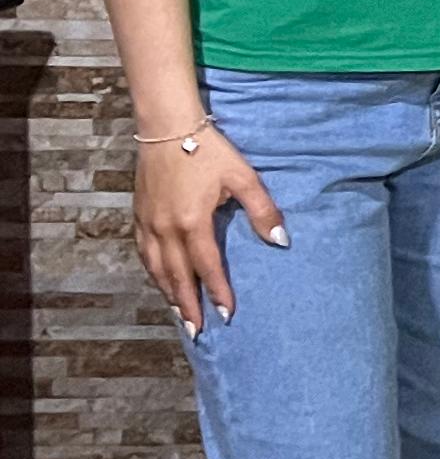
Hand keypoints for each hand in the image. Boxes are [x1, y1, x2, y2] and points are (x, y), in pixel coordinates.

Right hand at [134, 115, 283, 336]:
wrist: (166, 127)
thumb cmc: (208, 150)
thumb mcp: (243, 177)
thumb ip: (263, 210)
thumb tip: (281, 241)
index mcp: (192, 223)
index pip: (207, 267)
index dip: (218, 292)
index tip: (227, 315)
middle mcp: (166, 229)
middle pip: (177, 277)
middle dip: (189, 306)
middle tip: (198, 331)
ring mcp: (148, 224)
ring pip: (157, 269)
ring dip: (169, 294)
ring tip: (180, 315)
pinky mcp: (139, 215)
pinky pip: (145, 254)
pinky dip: (154, 273)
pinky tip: (161, 280)